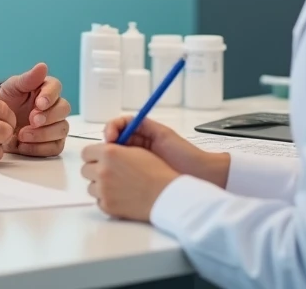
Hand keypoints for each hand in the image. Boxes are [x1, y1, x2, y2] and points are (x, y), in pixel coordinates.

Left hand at [0, 63, 70, 157]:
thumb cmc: (3, 101)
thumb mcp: (11, 88)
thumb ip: (28, 79)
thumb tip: (43, 66)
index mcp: (44, 89)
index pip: (56, 88)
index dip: (50, 96)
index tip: (39, 104)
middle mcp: (53, 107)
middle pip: (64, 110)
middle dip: (49, 116)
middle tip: (32, 121)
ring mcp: (53, 125)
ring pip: (62, 129)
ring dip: (44, 134)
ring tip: (22, 135)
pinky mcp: (50, 143)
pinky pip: (55, 147)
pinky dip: (40, 148)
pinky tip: (23, 146)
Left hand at [81, 142, 179, 220]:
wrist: (165, 195)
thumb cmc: (155, 171)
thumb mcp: (135, 150)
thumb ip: (114, 149)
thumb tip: (103, 152)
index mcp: (109, 153)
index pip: (86, 152)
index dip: (94, 154)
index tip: (100, 158)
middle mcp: (102, 170)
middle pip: (85, 169)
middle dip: (95, 169)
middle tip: (109, 171)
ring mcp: (103, 189)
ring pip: (90, 185)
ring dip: (99, 184)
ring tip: (116, 185)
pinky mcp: (107, 205)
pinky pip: (98, 200)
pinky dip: (106, 198)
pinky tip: (120, 196)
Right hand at [103, 115, 229, 187]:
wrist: (199, 175)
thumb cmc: (184, 155)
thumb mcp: (162, 134)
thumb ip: (142, 124)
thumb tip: (122, 122)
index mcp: (140, 136)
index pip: (116, 128)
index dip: (110, 130)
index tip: (111, 136)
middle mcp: (134, 150)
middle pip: (109, 145)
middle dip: (106, 146)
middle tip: (110, 151)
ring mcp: (133, 167)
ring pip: (109, 162)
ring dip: (108, 161)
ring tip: (112, 164)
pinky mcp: (132, 183)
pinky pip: (115, 179)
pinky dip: (112, 177)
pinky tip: (118, 177)